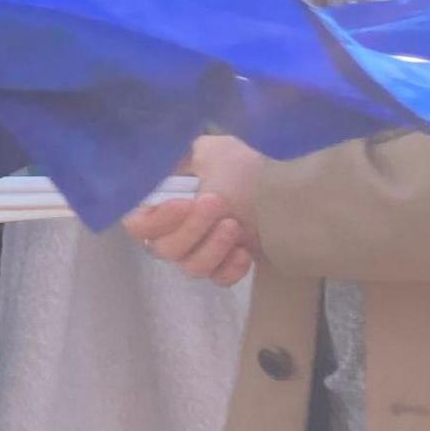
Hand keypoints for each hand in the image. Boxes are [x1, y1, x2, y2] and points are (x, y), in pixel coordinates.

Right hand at [121, 136, 266, 284]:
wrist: (292, 194)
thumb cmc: (246, 170)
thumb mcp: (209, 151)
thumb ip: (174, 159)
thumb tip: (155, 169)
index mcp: (167, 199)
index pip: (137, 224)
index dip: (156, 220)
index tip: (184, 203)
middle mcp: (178, 227)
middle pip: (163, 249)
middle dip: (192, 228)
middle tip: (219, 204)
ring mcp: (202, 249)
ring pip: (189, 267)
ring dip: (212, 246)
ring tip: (236, 226)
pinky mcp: (226, 266)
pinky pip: (216, 279)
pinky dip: (229, 267)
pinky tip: (244, 251)